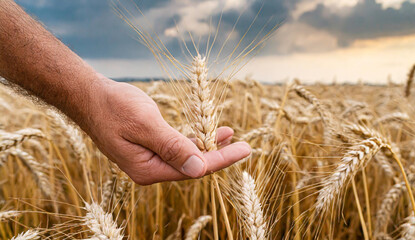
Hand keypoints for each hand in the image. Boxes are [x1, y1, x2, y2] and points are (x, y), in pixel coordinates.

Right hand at [82, 77, 250, 184]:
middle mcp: (150, 169)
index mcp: (148, 169)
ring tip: (228, 133)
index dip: (222, 159)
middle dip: (218, 154)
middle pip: (192, 165)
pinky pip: (177, 147)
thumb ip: (172, 147)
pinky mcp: (149, 148)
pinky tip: (206, 131)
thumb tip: (199, 168)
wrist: (89, 96)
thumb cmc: (114, 107)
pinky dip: (193, 138)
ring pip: (186, 155)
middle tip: (244, 145)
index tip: (245, 149)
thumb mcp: (145, 125)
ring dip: (207, 145)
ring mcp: (149, 159)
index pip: (194, 168)